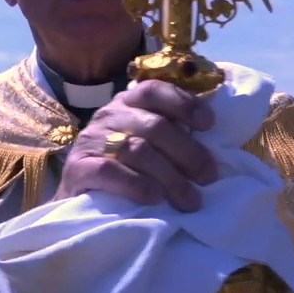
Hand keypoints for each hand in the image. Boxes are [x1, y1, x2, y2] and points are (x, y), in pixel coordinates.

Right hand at [55, 80, 217, 211]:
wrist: (78, 201)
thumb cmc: (123, 170)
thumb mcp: (147, 144)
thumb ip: (171, 135)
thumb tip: (216, 142)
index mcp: (128, 103)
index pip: (154, 90)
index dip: (184, 104)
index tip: (209, 124)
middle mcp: (109, 115)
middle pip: (154, 126)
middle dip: (187, 152)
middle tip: (208, 177)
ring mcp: (91, 140)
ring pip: (137, 150)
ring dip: (169, 176)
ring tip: (189, 200)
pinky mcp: (77, 168)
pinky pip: (109, 170)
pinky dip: (136, 184)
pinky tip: (154, 198)